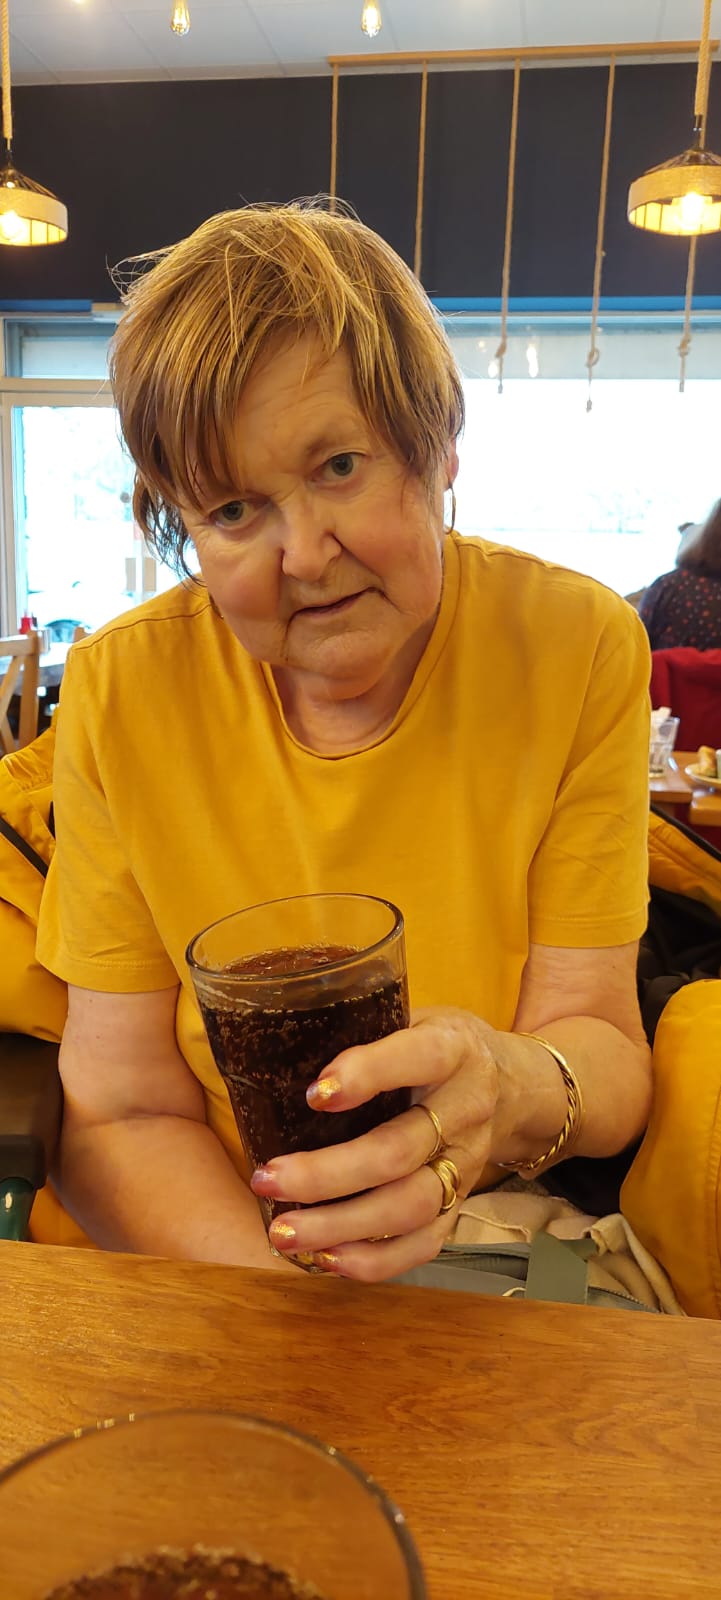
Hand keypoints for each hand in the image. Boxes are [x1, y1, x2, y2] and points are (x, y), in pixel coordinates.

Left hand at [250, 1007, 501, 1280]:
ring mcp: (466, 1164)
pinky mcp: (461, 1204)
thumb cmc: (436, 1046)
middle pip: (399, 1152)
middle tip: (267, 1178)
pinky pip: (423, 1244)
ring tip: (283, 1231)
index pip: (417, 1059)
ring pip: (409, 1207)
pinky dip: (374, 1260)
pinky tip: (326, 1258)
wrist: (511, 1086)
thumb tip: (275, 1043)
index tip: (314, 1094)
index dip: (367, 1075)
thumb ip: (363, 1029)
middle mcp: (465, 1110)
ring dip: (341, 1225)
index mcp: (453, 1050)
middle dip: (327, 1173)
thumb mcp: (412, 1016)